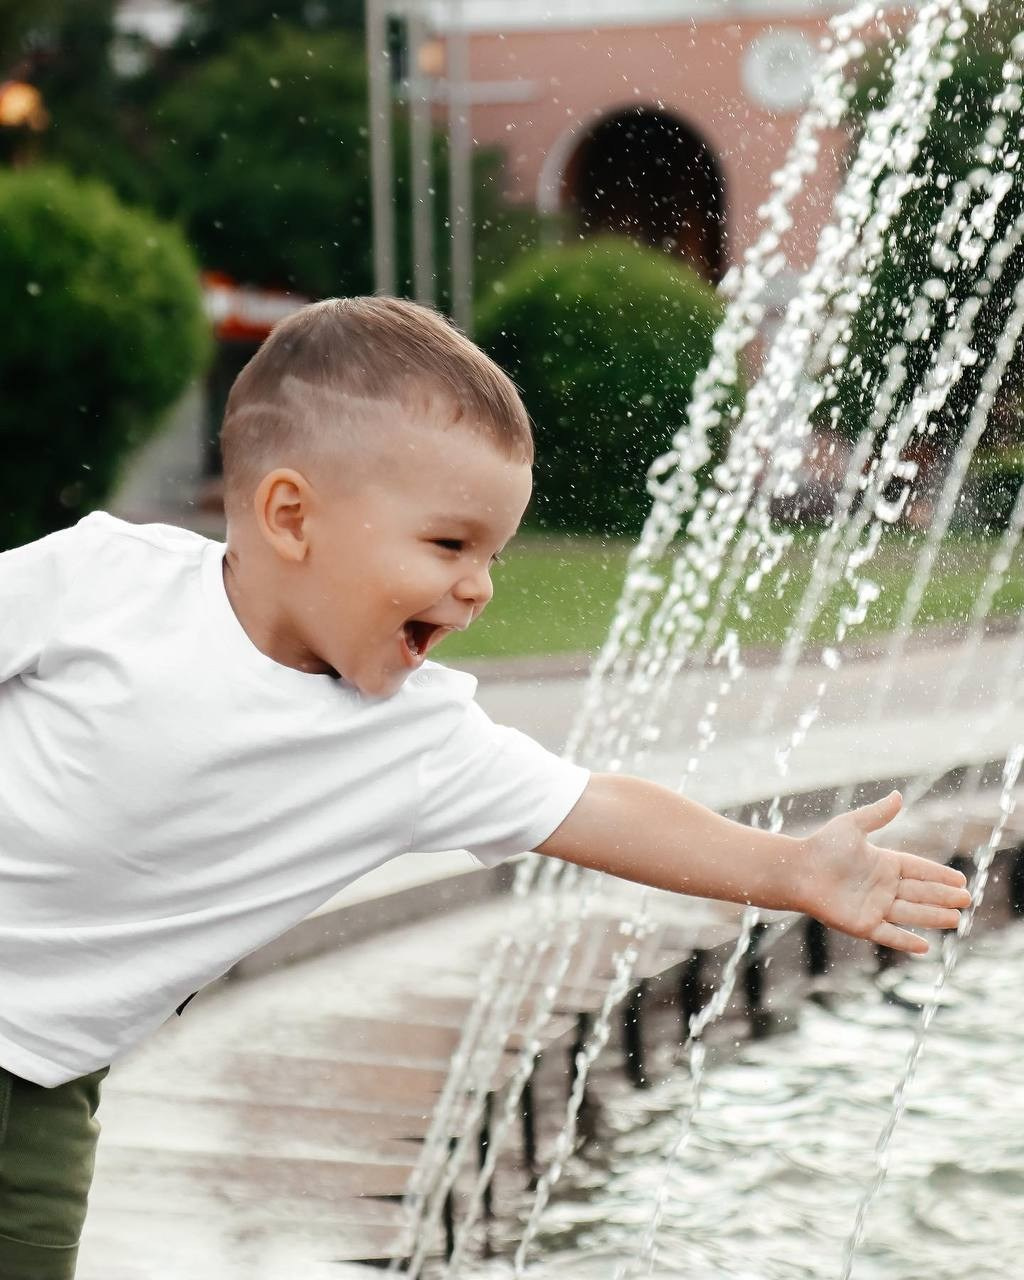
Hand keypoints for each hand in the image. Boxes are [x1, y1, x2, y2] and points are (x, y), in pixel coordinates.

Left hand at [798, 791, 970, 953]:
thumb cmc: (822, 847)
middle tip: (966, 899)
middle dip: (943, 896)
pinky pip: (889, 935)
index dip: (939, 874)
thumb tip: (898, 796)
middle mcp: (882, 887)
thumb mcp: (852, 826)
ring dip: (933, 917)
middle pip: (920, 893)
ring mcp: (874, 907)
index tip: (960, 879)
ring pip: (911, 914)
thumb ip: (877, 815)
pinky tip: (925, 947)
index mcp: (883, 863)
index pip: (918, 870)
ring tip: (956, 919)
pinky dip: (906, 941)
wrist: (797, 871)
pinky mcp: (862, 925)